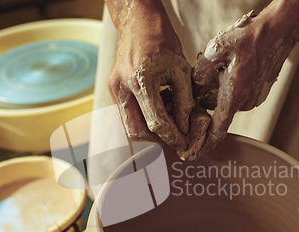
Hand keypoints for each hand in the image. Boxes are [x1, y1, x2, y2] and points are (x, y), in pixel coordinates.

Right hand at [106, 1, 193, 150]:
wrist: (137, 21)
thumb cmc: (161, 39)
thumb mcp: (181, 69)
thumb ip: (184, 100)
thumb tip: (185, 126)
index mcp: (140, 80)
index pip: (156, 122)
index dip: (172, 137)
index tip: (183, 143)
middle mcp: (122, 88)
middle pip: (137, 131)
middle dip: (157, 139)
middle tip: (175, 138)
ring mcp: (114, 90)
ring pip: (128, 126)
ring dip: (148, 131)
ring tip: (168, 125)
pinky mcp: (113, 90)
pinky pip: (126, 115)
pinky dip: (142, 120)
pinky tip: (157, 112)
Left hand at [192, 10, 292, 153]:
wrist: (279, 30)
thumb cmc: (251, 38)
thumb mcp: (216, 49)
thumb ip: (201, 70)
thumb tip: (195, 84)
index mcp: (234, 96)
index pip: (217, 129)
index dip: (205, 143)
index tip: (194, 153)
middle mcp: (246, 102)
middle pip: (218, 109)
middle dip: (207, 99)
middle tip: (203, 79)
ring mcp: (254, 98)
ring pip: (228, 100)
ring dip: (220, 89)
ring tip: (221, 66)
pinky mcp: (260, 91)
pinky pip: (239, 94)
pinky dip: (231, 84)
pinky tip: (232, 66)